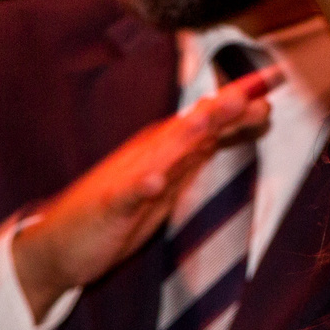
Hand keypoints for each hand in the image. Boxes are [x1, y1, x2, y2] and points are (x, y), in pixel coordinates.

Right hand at [10, 67, 282, 320]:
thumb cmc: (117, 212)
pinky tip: (153, 181)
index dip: (240, 104)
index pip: (208, 123)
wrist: (56, 246)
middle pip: (190, 130)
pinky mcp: (109, 207)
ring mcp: (127, 180)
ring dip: (185, 136)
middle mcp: (149, 156)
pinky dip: (140, 187)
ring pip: (160, 154)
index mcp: (165, 151)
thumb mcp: (166, 181)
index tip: (274, 84)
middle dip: (220, 111)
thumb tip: (236, 122)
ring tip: (208, 119)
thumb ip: (198, 151)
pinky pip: (126, 196)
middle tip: (251, 93)